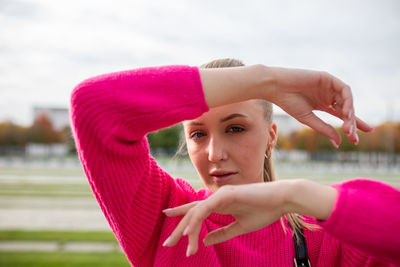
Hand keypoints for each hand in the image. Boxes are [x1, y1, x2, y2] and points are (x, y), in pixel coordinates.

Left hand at [162, 182, 288, 256]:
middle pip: (192, 212)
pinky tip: (188, 233)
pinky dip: (196, 221)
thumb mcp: (240, 227)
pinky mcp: (226, 195)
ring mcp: (220, 195)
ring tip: (177, 244)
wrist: (282, 200)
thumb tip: (205, 240)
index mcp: (220, 204)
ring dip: (186, 230)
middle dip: (179, 229)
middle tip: (166, 243)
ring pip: (196, 212)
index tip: (168, 222)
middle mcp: (217, 198)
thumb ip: (223, 233)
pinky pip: (205, 209)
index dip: (182, 215)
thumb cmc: (265, 211)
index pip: (196, 210)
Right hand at [269, 67, 372, 146]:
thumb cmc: (288, 103)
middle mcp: (328, 95)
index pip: (342, 116)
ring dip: (350, 114)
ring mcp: (329, 86)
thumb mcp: (308, 119)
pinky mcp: (328, 78)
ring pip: (347, 101)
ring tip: (348, 127)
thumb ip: (324, 129)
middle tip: (352, 136)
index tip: (356, 141)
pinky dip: (348, 101)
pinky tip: (345, 113)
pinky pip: (344, 90)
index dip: (352, 126)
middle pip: (347, 110)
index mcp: (323, 104)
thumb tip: (339, 142)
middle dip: (352, 123)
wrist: (277, 87)